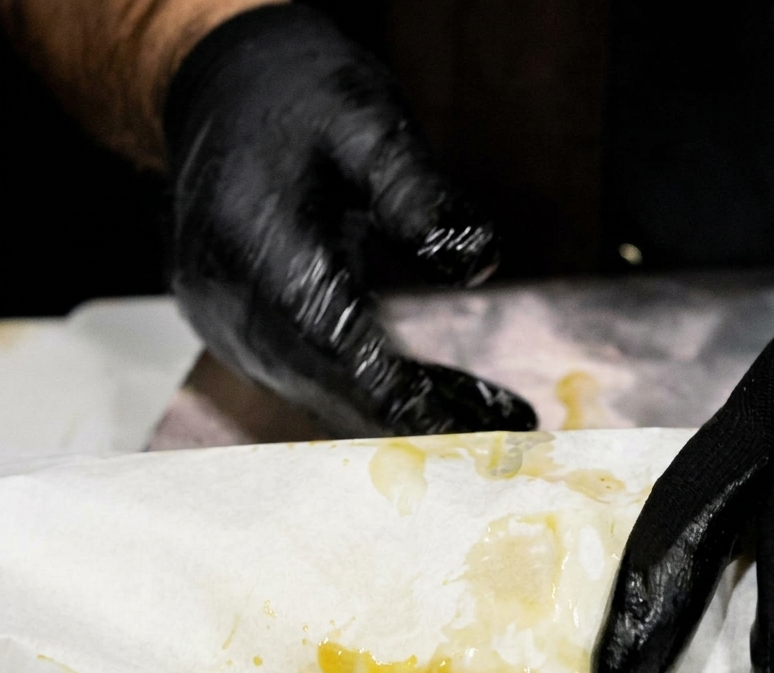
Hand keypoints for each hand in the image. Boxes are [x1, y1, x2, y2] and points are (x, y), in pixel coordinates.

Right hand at [164, 5, 535, 435]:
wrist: (224, 90)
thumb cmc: (304, 100)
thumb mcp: (370, 122)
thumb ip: (418, 191)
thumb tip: (477, 262)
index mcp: (253, 238)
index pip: (325, 338)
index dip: (389, 391)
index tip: (455, 427)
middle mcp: (225, 292)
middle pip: (320, 381)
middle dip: (409, 417)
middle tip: (500, 431)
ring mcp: (222, 317)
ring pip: (316, 389)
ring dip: (397, 411)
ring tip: (489, 416)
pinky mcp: (236, 327)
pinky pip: (307, 375)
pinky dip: (370, 390)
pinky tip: (437, 394)